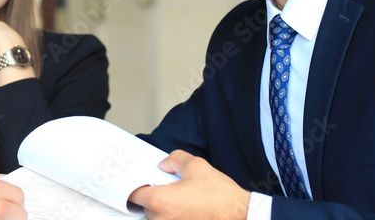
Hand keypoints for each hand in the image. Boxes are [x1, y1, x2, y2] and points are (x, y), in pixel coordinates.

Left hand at [128, 150, 249, 219]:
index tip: (140, 182)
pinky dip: (175, 216)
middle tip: (167, 188)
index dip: (135, 186)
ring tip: (182, 200)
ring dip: (165, 209)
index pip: (132, 195)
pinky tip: (189, 210)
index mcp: (159, 202)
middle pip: (146, 207)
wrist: (242, 216)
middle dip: (154, 197)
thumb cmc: (220, 197)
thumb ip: (174, 160)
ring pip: (158, 218)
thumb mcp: (196, 166)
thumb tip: (164, 164)